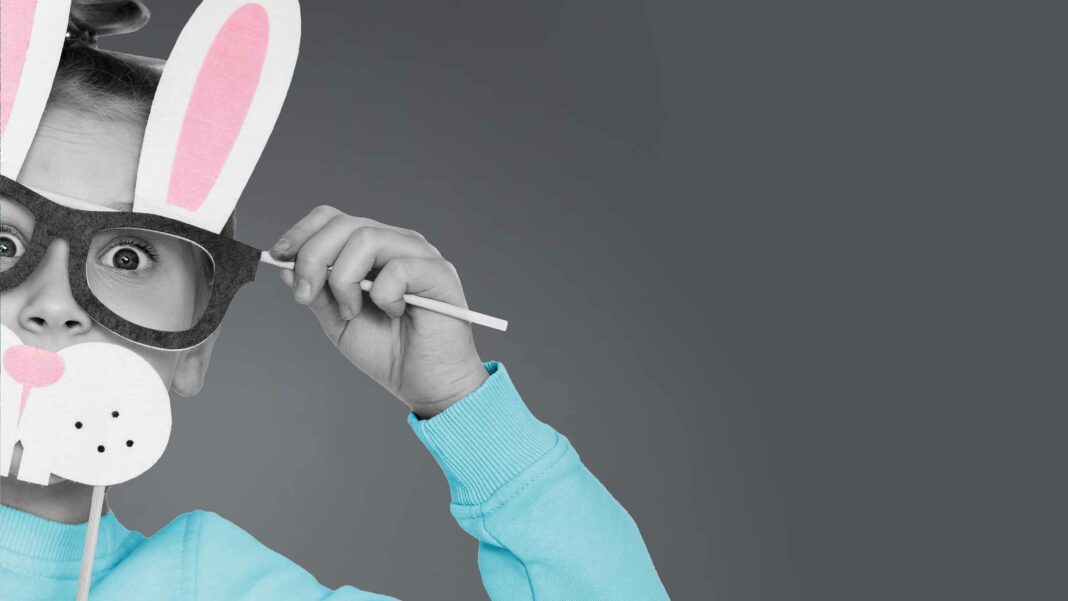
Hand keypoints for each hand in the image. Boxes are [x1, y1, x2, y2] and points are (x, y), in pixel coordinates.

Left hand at [271, 206, 487, 416]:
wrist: (427, 383)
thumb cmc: (389, 352)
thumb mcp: (338, 321)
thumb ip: (317, 292)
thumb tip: (286, 265)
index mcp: (373, 249)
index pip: (332, 219)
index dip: (301, 234)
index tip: (279, 259)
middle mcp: (396, 243)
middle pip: (343, 224)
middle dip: (312, 259)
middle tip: (306, 297)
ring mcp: (420, 255)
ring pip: (365, 239)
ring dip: (344, 280)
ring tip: (351, 311)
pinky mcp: (438, 273)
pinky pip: (397, 269)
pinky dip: (384, 295)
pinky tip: (394, 313)